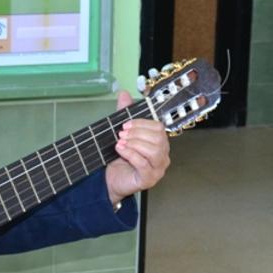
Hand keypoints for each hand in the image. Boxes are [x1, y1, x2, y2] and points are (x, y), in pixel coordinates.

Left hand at [106, 90, 170, 204]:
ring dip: (135, 144)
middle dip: (137, 134)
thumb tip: (124, 93)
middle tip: (121, 134)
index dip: (142, 124)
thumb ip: (124, 113)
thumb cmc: (119, 158)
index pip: (159, 128)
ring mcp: (158, 169)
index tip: (125, 124)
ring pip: (154, 151)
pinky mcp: (149, 179)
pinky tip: (121, 150)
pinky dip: (131, 154)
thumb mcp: (122, 132)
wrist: (110, 179)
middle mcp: (162, 156)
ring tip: (120, 143)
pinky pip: (144, 165)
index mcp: (159, 143)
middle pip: (158, 139)